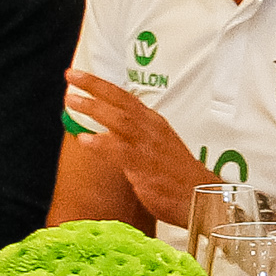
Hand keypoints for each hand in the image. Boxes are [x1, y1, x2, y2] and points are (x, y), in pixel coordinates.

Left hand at [62, 71, 208, 230]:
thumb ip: (137, 139)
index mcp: (156, 124)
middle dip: (94, 86)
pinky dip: (101, 144)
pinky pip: (119, 151)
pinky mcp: (145, 167)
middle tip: (71, 75)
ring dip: (94, 109)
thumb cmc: (181, 179)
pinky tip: (84, 140)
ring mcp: (149, 147)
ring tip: (72, 101)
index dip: (101, 85)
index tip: (79, 76)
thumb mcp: (160, 149)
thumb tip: (110, 135)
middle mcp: (152, 130)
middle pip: (121, 102)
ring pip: (119, 120)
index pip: (126, 98)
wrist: (203, 199)